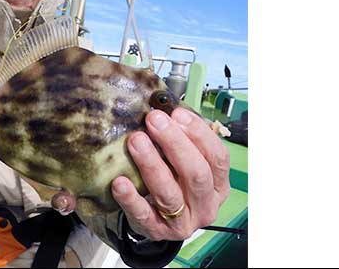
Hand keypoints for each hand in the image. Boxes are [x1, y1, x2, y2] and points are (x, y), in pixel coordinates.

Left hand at [111, 107, 230, 240]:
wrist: (158, 220)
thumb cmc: (174, 182)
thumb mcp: (185, 163)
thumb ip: (182, 140)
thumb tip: (163, 108)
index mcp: (218, 184)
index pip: (218, 157)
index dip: (199, 133)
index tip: (177, 113)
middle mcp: (206, 205)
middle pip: (196, 173)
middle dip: (174, 143)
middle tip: (154, 120)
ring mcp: (183, 221)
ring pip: (169, 193)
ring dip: (151, 163)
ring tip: (136, 141)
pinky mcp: (157, 231)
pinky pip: (143, 214)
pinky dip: (131, 198)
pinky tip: (120, 182)